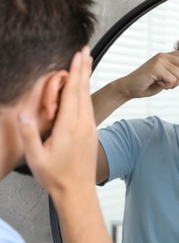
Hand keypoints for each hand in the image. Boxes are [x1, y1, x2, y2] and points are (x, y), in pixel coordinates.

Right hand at [18, 46, 96, 194]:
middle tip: (86, 52)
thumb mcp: (36, 157)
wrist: (78, 190)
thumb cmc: (57, 176)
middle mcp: (83, 124)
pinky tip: (85, 91)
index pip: (72, 93)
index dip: (75, 72)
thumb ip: (29, 134)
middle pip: (84, 90)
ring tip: (87, 65)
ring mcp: (90, 128)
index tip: (78, 56)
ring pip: (89, 98)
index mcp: (69, 126)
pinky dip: (88, 94)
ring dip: (87, 79)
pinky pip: (90, 108)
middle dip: (84, 69)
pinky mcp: (92, 133)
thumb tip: (23, 112)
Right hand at [115, 49, 178, 98]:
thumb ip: (176, 71)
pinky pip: (171, 79)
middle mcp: (163, 56)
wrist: (130, 87)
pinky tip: (158, 84)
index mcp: (166, 57)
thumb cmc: (148, 84)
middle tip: (171, 84)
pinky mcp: (155, 68)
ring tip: (163, 84)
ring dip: (173, 84)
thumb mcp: (165, 77)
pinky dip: (166, 86)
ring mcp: (159, 61)